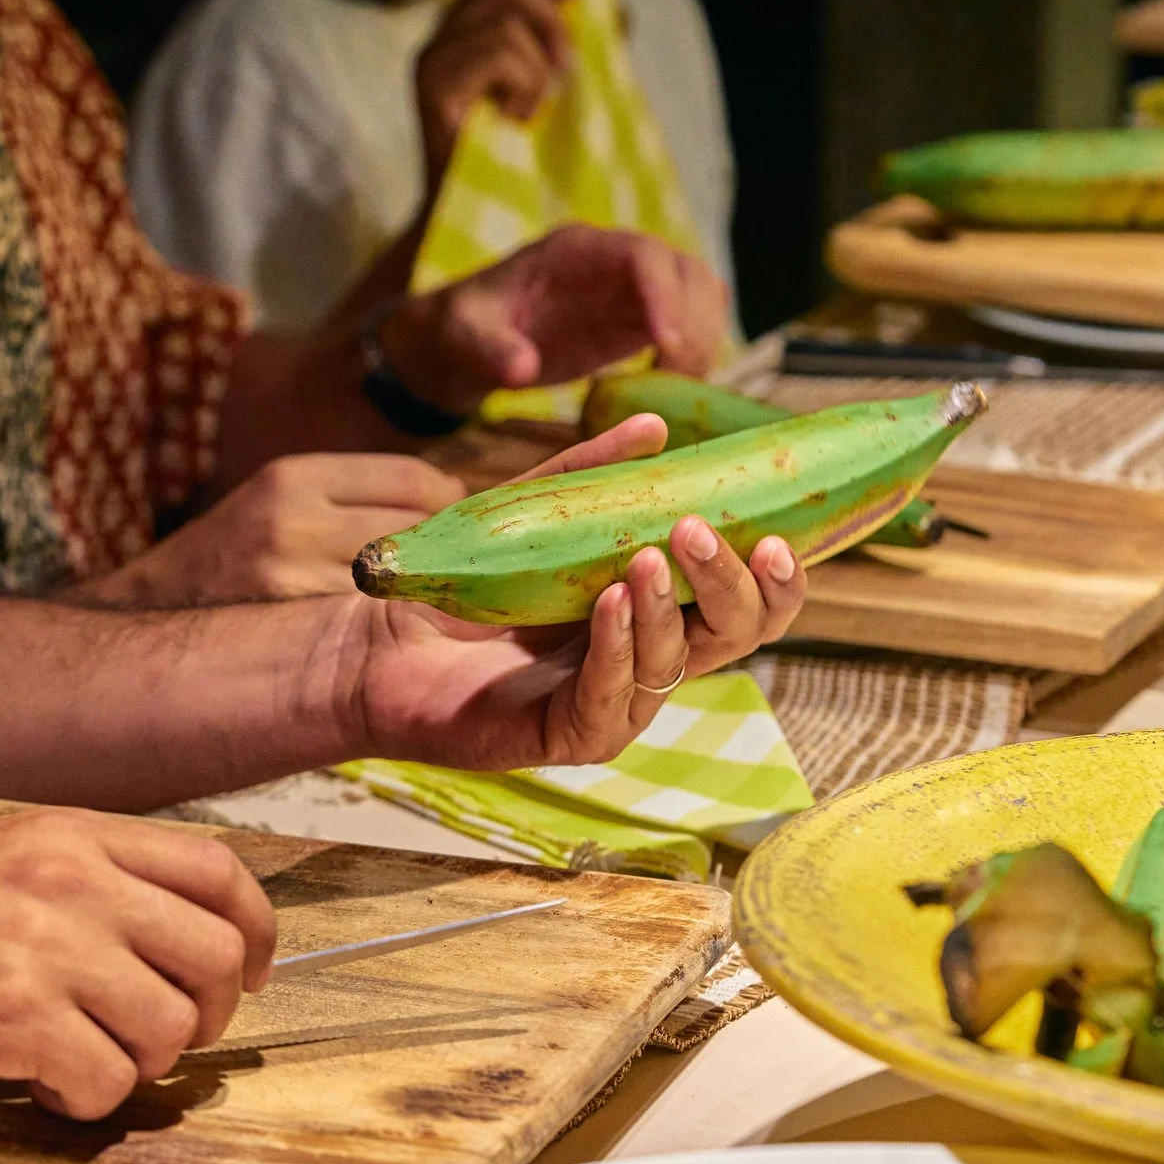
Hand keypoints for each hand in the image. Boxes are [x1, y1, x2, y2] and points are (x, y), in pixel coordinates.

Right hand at [0, 809, 275, 1120]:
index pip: (216, 868)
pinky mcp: (12, 1017)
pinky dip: (83, 1097)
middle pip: (216, 952)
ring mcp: (42, 945)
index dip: (256, 926)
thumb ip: (87, 878)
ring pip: (170, 1026)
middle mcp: (66, 878)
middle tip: (168, 1034)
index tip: (255, 968)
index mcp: (68, 834)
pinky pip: (108, 1080)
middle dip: (210, 1011)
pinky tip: (37, 1078)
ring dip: (138, 1060)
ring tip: (79, 1054)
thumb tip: (179, 926)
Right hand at [71, 454, 465, 606]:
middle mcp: (295, 522)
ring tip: (421, 603)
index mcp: (294, 478)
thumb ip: (352, 498)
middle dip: (445, 551)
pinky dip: (396, 626)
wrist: (147, 622)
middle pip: (422, 530)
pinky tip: (389, 633)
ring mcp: (295, 581)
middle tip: (449, 569)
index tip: (454, 521)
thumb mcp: (275, 503)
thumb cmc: (228, 563)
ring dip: (427, 593)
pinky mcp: (296, 632)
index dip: (447, 503)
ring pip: (410, 581)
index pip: (418, 480)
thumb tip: (452, 496)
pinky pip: (379, 623)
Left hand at [343, 415, 805, 771]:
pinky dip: (616, 647)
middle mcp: (648, 658)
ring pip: (676, 663)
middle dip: (735, 586)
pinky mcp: (568, 736)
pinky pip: (613, 699)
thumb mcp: (530, 514)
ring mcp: (613, 702)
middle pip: (734, 636)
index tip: (782, 533)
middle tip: (703, 533)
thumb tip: (655, 427)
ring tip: (647, 556)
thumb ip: (589, 474)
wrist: (380, 636)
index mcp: (658, 609)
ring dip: (669, 606)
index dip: (779, 578)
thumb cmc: (464, 582)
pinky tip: (609, 606)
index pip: (746, 602)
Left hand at [383, 225, 728, 414]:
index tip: (667, 345)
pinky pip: (690, 328)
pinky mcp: (640, 323)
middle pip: (686, 272)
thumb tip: (522, 368)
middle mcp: (615, 262)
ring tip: (677, 390)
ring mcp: (634, 292)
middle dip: (695, 323)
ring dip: (703, 342)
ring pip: (700, 298)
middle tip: (677, 380)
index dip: (666, 295)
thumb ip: (489, 348)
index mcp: (576, 251)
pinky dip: (694, 357)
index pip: (642, 255)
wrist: (466, 344)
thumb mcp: (462, 336)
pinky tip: (671, 392)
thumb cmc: (462, 329)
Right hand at [416, 0, 572, 177]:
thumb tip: (569, 0)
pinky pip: (499, 54)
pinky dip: (523, 86)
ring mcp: (430, 63)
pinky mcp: (434, 88)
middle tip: (566, 66)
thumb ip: (536, 44)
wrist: (469, 217)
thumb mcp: (529, 88)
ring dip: (536, 70)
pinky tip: (513, 119)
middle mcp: (435, 44)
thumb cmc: (505, 159)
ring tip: (527, 110)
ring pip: (505, 25)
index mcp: (454, 38)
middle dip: (547, 19)